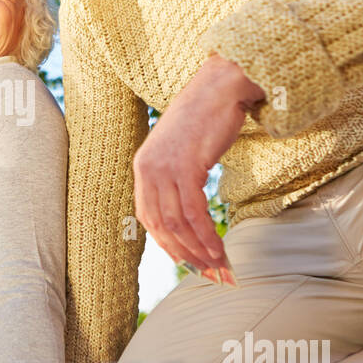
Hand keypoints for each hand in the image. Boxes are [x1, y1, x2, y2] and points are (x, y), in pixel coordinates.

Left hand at [132, 55, 264, 276]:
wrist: (220, 87)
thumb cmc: (206, 118)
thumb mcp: (180, 151)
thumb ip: (176, 178)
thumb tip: (186, 214)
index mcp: (142, 168)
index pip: (148, 218)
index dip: (167, 246)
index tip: (188, 264)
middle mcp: (147, 170)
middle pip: (161, 226)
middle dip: (185, 256)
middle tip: (208, 275)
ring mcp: (164, 168)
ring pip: (178, 223)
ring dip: (199, 250)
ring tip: (219, 267)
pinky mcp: (186, 166)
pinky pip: (194, 212)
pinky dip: (207, 235)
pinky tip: (219, 248)